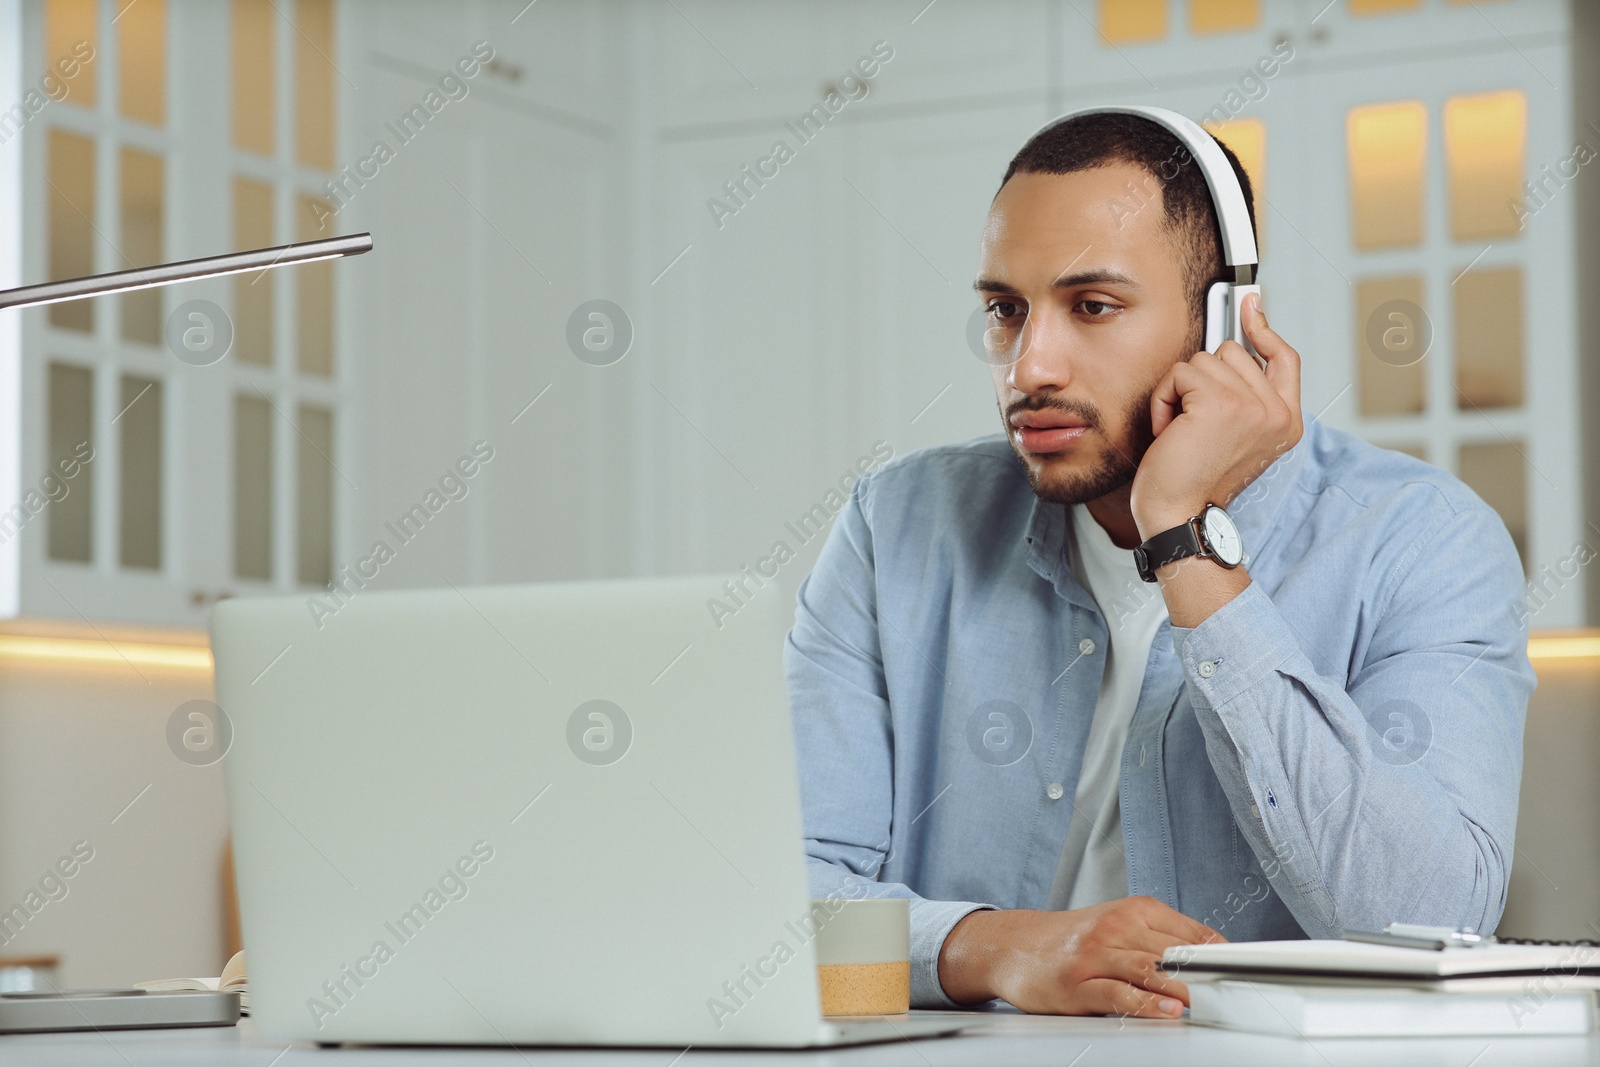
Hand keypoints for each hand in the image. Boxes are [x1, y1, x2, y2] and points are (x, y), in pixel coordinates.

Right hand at [935, 896, 1225, 1017]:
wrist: (1012, 945)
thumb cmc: (1071, 939)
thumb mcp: (1118, 926)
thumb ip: (1161, 940)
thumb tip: (1215, 960)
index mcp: (1134, 910)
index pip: (1193, 933)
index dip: (1225, 955)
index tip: (1252, 972)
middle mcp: (1116, 927)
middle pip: (1176, 952)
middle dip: (1209, 974)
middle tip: (1239, 991)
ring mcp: (1095, 955)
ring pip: (1150, 970)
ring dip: (1184, 988)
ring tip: (1209, 1002)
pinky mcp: (1077, 984)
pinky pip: (1118, 994)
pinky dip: (1146, 1004)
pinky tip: (1166, 1011)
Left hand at [1129, 294, 1302, 538]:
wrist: (1178, 515)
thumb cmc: (1192, 479)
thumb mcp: (1230, 434)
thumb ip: (1242, 394)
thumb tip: (1239, 340)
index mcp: (1286, 422)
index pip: (1285, 358)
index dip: (1265, 329)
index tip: (1251, 305)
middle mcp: (1278, 413)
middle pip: (1233, 352)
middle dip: (1202, 380)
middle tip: (1195, 424)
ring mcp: (1253, 406)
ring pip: (1203, 360)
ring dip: (1179, 392)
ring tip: (1182, 431)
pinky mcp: (1221, 403)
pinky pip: (1180, 373)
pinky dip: (1163, 399)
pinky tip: (1169, 431)